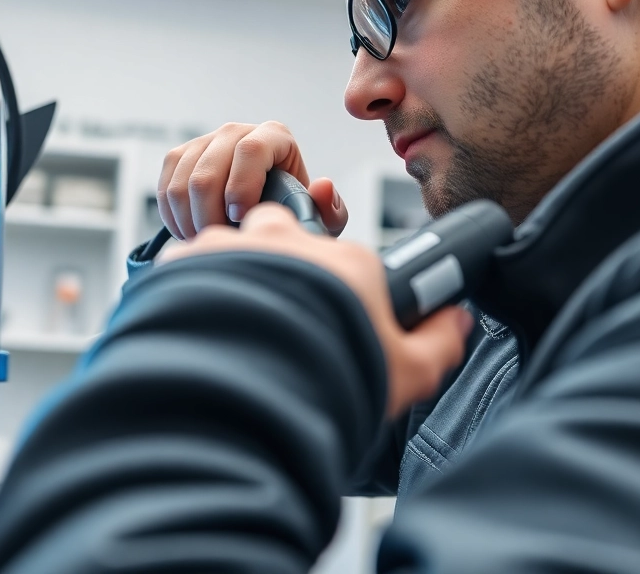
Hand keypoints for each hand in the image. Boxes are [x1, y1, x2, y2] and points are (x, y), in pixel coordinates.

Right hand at [157, 121, 347, 239]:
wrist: (265, 213)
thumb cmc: (293, 214)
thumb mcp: (319, 218)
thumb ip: (330, 208)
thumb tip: (321, 185)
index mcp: (273, 136)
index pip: (251, 150)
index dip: (243, 187)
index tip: (242, 219)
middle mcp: (236, 132)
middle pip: (208, 171)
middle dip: (211, 216)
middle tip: (223, 241)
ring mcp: (204, 142)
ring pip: (182, 182)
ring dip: (191, 221)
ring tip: (209, 241)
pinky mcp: (179, 158)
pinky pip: (166, 187)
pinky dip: (174, 217)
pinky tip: (191, 232)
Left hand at [161, 204, 472, 418]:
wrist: (242, 403)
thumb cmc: (326, 384)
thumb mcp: (407, 374)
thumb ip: (439, 341)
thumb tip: (456, 319)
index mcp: (346, 261)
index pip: (344, 260)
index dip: (335, 291)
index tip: (324, 318)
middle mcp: (288, 240)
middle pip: (283, 237)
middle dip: (278, 268)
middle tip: (275, 321)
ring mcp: (232, 247)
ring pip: (231, 248)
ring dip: (231, 279)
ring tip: (230, 331)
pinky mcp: (182, 264)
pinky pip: (184, 267)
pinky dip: (188, 292)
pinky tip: (197, 329)